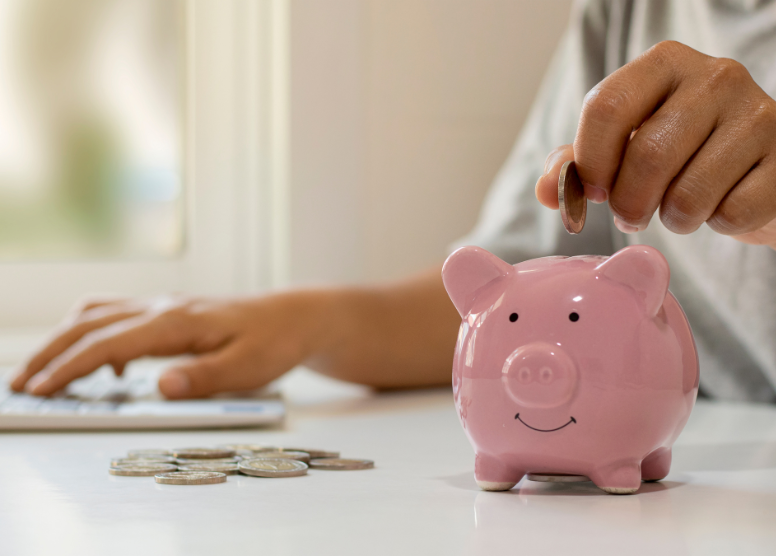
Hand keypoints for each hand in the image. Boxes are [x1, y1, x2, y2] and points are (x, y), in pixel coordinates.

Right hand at [10, 292, 333, 397]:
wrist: (296, 316)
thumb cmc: (274, 341)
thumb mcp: (248, 367)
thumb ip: (203, 377)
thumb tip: (159, 386)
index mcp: (176, 321)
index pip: (109, 343)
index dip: (70, 367)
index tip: (41, 390)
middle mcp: (164, 308)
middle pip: (90, 323)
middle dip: (51, 352)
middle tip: (22, 383)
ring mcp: (166, 306)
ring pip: (99, 314)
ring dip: (66, 339)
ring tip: (46, 370)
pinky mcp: (171, 312)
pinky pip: (119, 316)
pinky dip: (96, 335)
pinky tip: (106, 365)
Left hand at [535, 41, 775, 248]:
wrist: (757, 165)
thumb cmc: (679, 153)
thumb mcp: (624, 148)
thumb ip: (579, 164)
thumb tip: (548, 191)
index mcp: (663, 65)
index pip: (606, 107)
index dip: (590, 161)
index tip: (593, 190)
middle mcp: (715, 77)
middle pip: (646, 156)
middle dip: (628, 203)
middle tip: (631, 213)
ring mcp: (758, 115)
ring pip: (689, 193)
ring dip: (672, 219)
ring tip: (675, 209)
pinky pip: (731, 213)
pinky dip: (715, 224)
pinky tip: (719, 205)